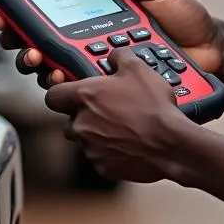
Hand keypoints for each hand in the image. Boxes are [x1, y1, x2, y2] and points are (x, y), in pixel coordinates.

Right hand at [0, 0, 222, 88]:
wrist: (212, 52)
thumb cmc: (186, 19)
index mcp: (97, 14)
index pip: (52, 12)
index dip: (22, 13)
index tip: (2, 12)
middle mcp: (92, 40)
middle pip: (42, 44)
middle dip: (21, 43)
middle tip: (18, 41)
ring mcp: (100, 66)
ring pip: (55, 69)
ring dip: (39, 64)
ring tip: (38, 60)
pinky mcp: (112, 89)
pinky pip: (82, 90)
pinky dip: (66, 84)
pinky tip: (61, 77)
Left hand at [43, 47, 183, 182]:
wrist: (170, 144)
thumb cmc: (153, 107)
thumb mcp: (138, 69)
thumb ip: (119, 57)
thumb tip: (113, 55)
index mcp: (85, 97)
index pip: (52, 95)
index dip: (61, 92)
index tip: (72, 92)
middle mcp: (81, 124)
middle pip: (69, 119)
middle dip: (84, 115)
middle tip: (106, 109)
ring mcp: (90, 148)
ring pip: (85, 140)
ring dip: (97, 134)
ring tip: (122, 126)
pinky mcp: (102, 167)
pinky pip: (99, 158)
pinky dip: (110, 152)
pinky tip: (128, 143)